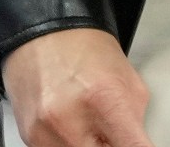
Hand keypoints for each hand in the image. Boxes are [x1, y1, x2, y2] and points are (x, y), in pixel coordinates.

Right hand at [0, 27, 153, 146]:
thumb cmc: (86, 51)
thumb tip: (138, 145)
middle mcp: (70, 121)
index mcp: (104, 101)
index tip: (139, 144)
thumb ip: (136, 123)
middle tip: (112, 132)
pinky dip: (69, 142)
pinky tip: (72, 123)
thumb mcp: (130, 83)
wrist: (44, 34)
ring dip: (89, 144)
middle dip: (111, 144)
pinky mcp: (30, 138)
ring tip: (91, 125)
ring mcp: (45, 133)